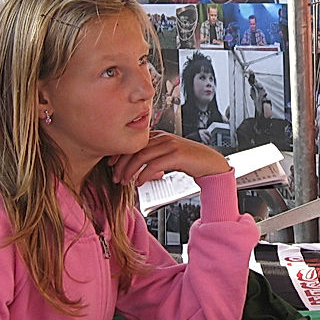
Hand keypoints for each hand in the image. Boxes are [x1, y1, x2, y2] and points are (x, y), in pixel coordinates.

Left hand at [107, 130, 229, 185]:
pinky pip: (154, 165)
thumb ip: (152, 156)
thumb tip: (134, 167)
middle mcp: (162, 137)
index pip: (132, 143)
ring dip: (130, 171)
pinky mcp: (176, 154)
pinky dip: (143, 175)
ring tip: (125, 182)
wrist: (209, 163)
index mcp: (158, 136)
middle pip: (134, 149)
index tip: (111, 165)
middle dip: (121, 165)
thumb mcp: (167, 155)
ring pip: (141, 157)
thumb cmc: (188, 160)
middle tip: (116, 178)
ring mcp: (169, 145)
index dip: (119, 155)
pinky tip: (139, 183)